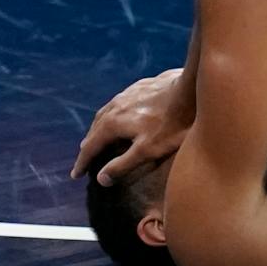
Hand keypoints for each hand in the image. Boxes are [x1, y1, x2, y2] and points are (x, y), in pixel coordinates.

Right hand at [71, 68, 195, 185]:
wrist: (191, 88)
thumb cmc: (172, 123)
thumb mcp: (148, 150)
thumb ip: (123, 165)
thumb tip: (101, 179)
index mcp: (112, 123)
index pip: (91, 147)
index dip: (82, 162)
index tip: (75, 174)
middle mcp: (114, 107)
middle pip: (95, 129)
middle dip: (89, 145)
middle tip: (85, 158)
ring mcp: (127, 94)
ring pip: (105, 113)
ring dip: (99, 128)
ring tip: (99, 137)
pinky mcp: (140, 86)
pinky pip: (119, 103)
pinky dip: (113, 114)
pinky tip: (122, 115)